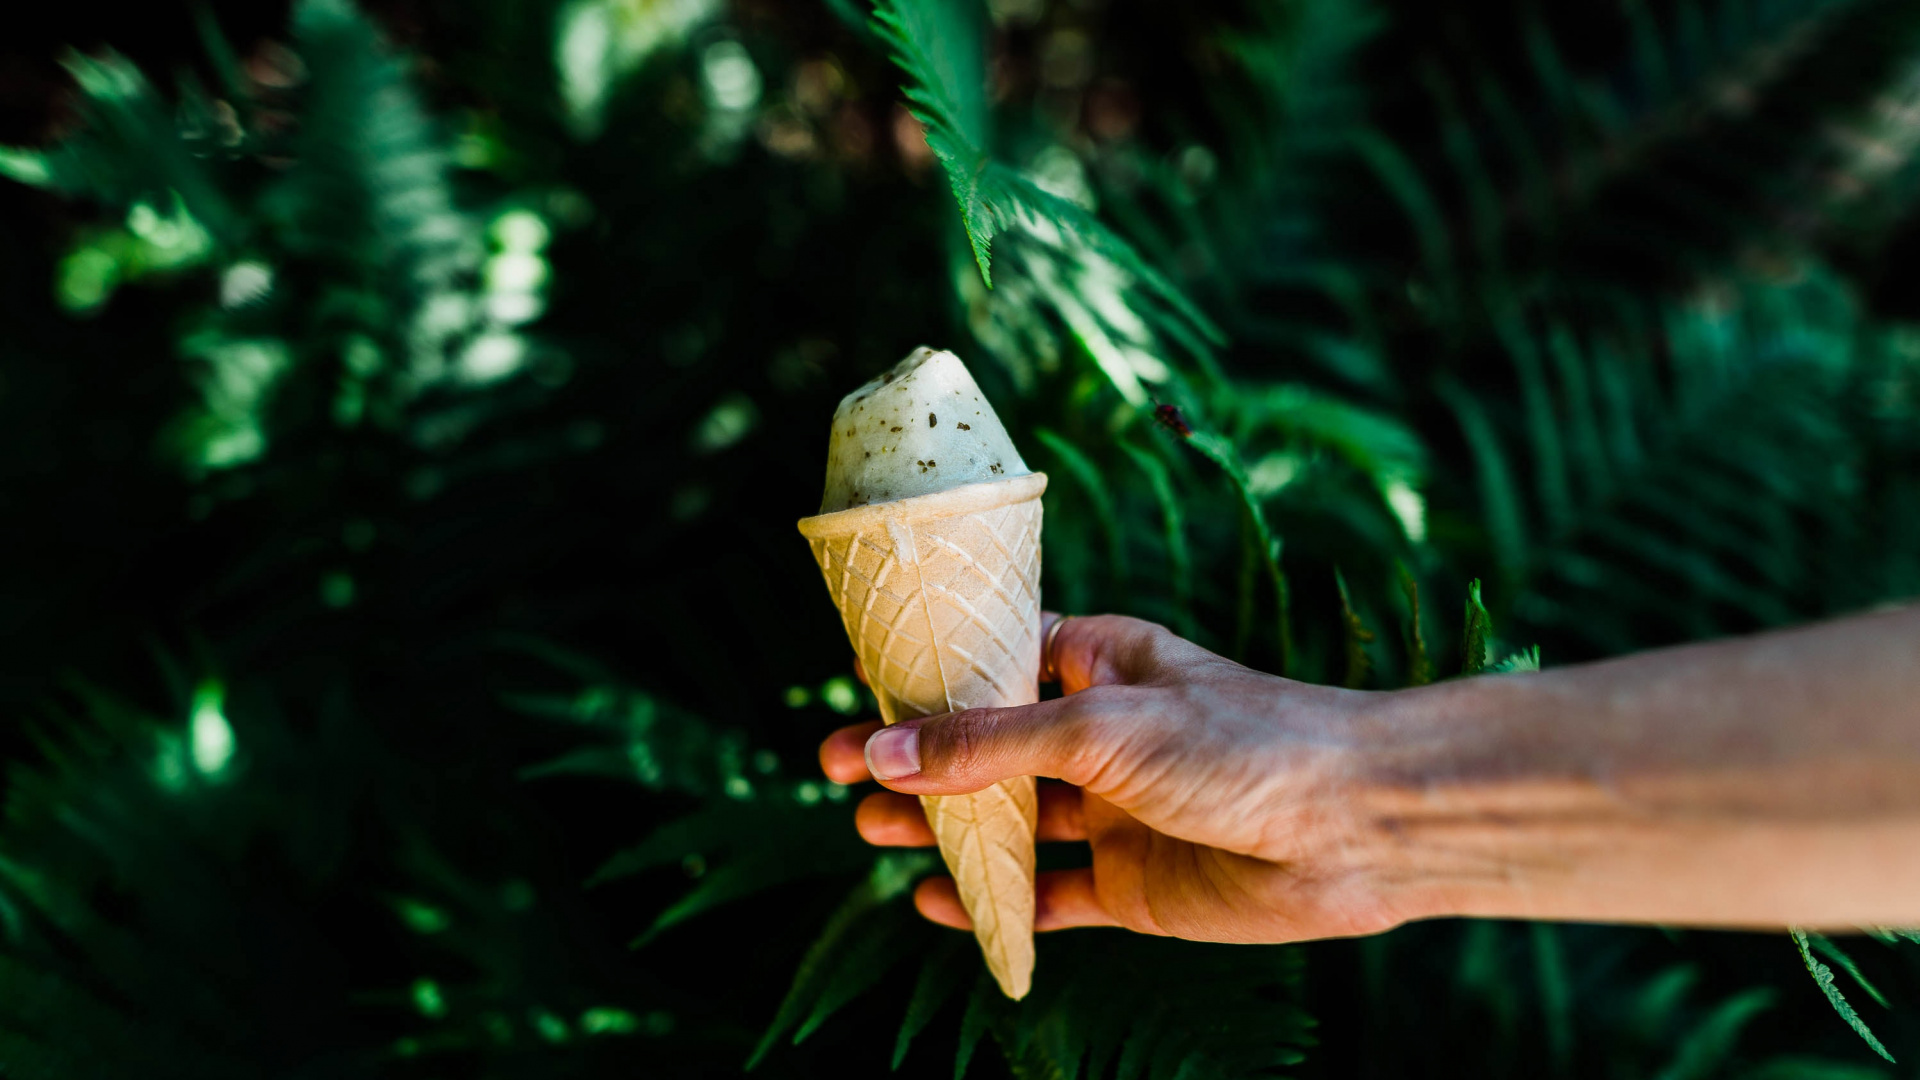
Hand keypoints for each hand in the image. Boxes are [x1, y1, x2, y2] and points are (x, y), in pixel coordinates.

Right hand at [818, 614, 1416, 942]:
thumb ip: (989, 745)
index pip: (995, 657)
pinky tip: (938, 904)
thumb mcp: (1101, 729)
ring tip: (867, 831)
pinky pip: (1049, 896)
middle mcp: (1102, 734)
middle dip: (912, 757)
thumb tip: (878, 751)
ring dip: (941, 827)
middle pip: (987, 746)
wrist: (1359, 826)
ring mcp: (1116, 811)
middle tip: (831, 768)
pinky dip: (996, 902)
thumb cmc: (1245, 742)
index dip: (927, 671)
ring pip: (1010, 822)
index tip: (857, 677)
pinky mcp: (1133, 884)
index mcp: (1100, 662)